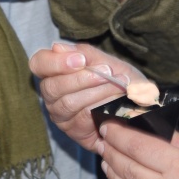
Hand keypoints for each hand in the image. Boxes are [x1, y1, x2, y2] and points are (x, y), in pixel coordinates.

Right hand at [29, 41, 148, 151]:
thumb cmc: (120, 81)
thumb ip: (85, 54)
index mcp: (56, 72)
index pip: (39, 64)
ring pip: (68, 103)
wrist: (139, 106)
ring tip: (117, 84)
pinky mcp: (73, 131)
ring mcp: (61, 115)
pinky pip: (82, 118)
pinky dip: (101, 106)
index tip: (80, 60)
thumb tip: (57, 47)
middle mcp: (52, 95)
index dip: (55, 62)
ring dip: (95, 92)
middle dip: (80, 78)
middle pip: (51, 87)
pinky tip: (117, 101)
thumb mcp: (107, 62)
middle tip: (106, 71)